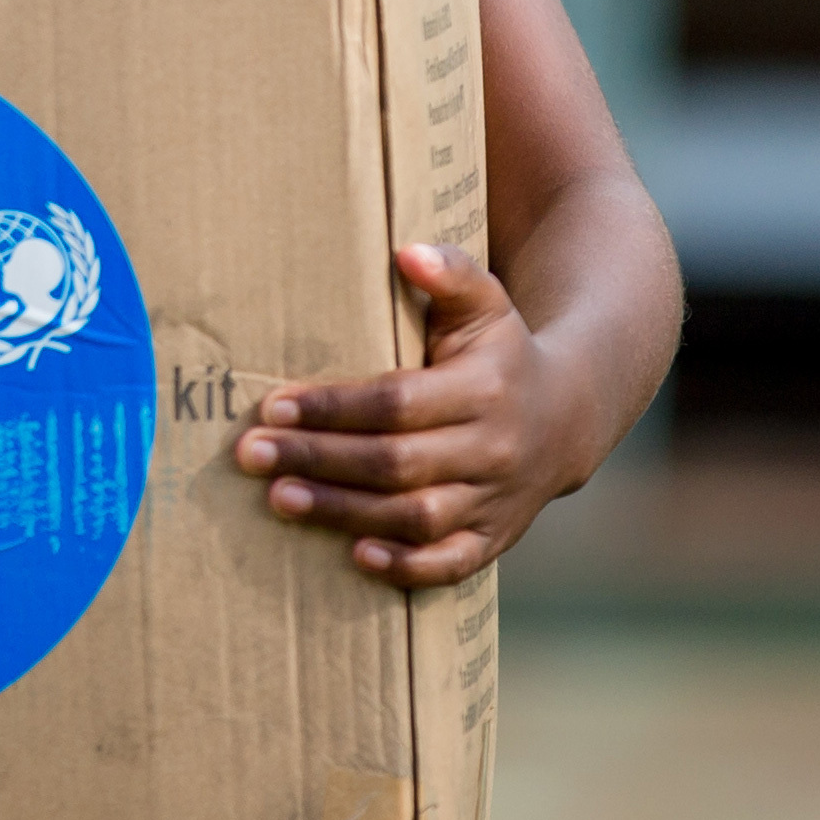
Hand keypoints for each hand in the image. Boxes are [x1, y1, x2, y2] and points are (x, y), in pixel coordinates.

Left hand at [232, 243, 582, 588]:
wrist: (567, 417)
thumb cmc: (501, 352)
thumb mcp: (485, 303)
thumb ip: (451, 272)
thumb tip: (407, 253)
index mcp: (483, 388)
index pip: (398, 402)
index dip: (334, 407)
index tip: (273, 406)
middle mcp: (492, 449)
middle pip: (396, 463)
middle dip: (319, 459)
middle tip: (252, 455)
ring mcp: (495, 500)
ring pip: (416, 517)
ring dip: (344, 511)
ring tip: (280, 498)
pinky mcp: (494, 539)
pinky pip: (451, 563)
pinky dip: (406, 566)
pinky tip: (355, 556)